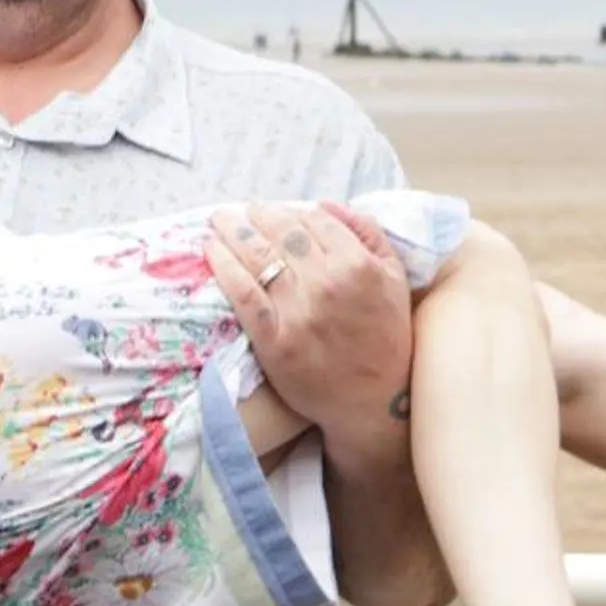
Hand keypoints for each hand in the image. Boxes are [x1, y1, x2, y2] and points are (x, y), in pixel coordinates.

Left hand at [205, 199, 415, 460]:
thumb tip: (325, 204)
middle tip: (244, 209)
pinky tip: (211, 249)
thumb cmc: (386, 337)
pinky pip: (241, 292)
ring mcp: (297, 311)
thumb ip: (367, 234)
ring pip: (257, 256)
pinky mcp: (273, 338)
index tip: (277, 210)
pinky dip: (222, 266)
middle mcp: (326, 283)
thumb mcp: (394, 277)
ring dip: (233, 230)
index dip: (292, 210)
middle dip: (258, 214)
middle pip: (281, 232)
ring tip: (219, 219)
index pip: (314, 220)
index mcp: (357, 265)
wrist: (374, 401)